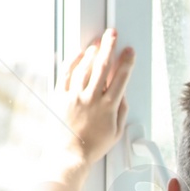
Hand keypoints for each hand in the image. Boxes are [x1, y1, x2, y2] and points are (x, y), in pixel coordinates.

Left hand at [54, 28, 132, 171]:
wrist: (69, 156)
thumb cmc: (92, 147)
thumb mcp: (116, 132)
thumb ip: (121, 111)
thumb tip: (122, 95)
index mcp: (109, 107)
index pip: (121, 78)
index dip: (126, 61)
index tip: (129, 51)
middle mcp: (92, 98)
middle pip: (103, 66)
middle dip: (109, 47)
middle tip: (112, 34)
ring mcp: (74, 96)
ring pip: (85, 67)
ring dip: (92, 52)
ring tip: (97, 42)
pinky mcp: (60, 97)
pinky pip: (66, 74)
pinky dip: (73, 62)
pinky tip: (79, 54)